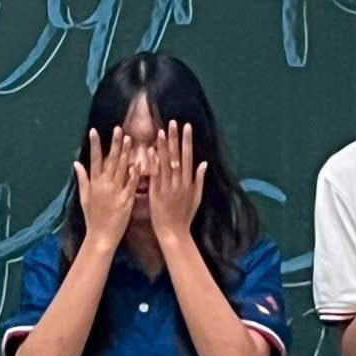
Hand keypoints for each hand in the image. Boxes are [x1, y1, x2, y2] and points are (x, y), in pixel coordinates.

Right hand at [74, 126, 136, 251]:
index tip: (94, 131)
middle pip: (110, 161)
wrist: (101, 236)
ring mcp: (115, 192)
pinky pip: (131, 185)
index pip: (93, 160)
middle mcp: (104, 185)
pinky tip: (138, 163)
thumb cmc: (93, 217)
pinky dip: (134, 174)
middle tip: (118, 129)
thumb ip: (82, 179)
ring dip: (125, 153)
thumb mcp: (84, 198)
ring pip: (121, 169)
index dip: (94, 145)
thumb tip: (76, 163)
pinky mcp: (126, 200)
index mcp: (94, 183)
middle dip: (114, 144)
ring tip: (129, 139)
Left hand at [146, 118, 207, 243]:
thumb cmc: (185, 216)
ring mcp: (167, 187)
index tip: (187, 126)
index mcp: (189, 182)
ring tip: (161, 131)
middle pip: (177, 156)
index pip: (188, 156)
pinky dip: (154, 162)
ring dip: (164, 146)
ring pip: (166, 163)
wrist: (173, 232)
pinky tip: (151, 151)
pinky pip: (155, 175)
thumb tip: (204, 163)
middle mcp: (179, 182)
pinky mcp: (156, 193)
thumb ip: (199, 179)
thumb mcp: (196, 197)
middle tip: (174, 123)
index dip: (187, 141)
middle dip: (176, 138)